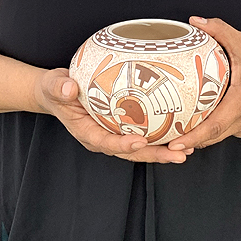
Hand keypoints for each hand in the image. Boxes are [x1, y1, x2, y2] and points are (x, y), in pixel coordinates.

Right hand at [34, 68, 193, 163]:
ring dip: (163, 151)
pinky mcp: (121, 126)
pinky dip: (160, 137)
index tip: (141, 141)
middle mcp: (102, 138)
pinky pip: (142, 133)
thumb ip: (60, 88)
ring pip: (140, 147)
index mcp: (87, 132)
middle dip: (155, 155)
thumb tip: (69, 88)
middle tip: (179, 155)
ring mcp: (113, 134)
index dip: (124, 144)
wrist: (58, 91)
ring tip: (187, 151)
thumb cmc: (56, 88)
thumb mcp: (54, 85)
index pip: (107, 142)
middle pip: (131, 151)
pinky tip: (180, 132)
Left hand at [168, 17, 240, 151]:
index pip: (215, 125)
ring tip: (169, 137)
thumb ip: (219, 30)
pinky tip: (189, 126)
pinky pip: (221, 133)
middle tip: (162, 142)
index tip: (175, 142)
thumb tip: (194, 21)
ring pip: (215, 137)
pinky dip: (205, 133)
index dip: (194, 136)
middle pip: (211, 136)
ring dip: (195, 139)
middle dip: (187, 141)